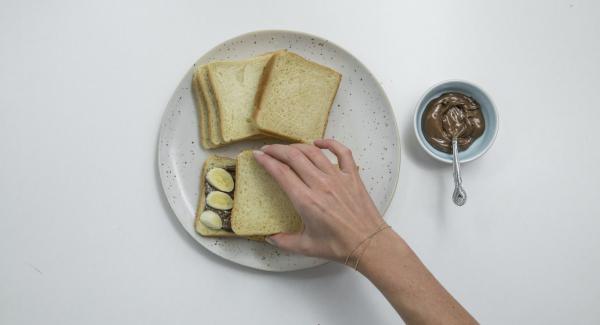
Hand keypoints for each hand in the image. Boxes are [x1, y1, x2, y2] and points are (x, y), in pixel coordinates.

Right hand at [253, 139, 383, 261]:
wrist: (369, 243)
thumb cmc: (339, 246)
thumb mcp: (306, 247)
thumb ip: (284, 241)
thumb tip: (269, 238)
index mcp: (306, 201)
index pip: (281, 172)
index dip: (266, 161)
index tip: (258, 156)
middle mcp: (320, 185)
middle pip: (293, 157)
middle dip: (276, 150)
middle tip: (267, 150)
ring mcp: (337, 178)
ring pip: (313, 152)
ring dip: (297, 146)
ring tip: (287, 148)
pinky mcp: (352, 176)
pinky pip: (342, 152)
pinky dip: (330, 143)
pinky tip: (319, 143)